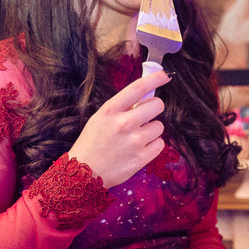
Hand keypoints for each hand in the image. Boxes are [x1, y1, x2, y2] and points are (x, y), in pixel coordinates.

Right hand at [68, 70, 169, 187]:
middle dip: (154, 108)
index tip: (165, 76)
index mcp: (110, 110)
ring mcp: (134, 142)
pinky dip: (153, 146)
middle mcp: (123, 123)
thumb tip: (146, 95)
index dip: (155, 78)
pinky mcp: (141, 158)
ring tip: (136, 137)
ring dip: (152, 130)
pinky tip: (139, 149)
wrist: (84, 172)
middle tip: (145, 116)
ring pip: (160, 126)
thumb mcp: (101, 118)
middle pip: (157, 105)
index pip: (138, 88)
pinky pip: (160, 144)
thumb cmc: (93, 142)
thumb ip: (122, 107)